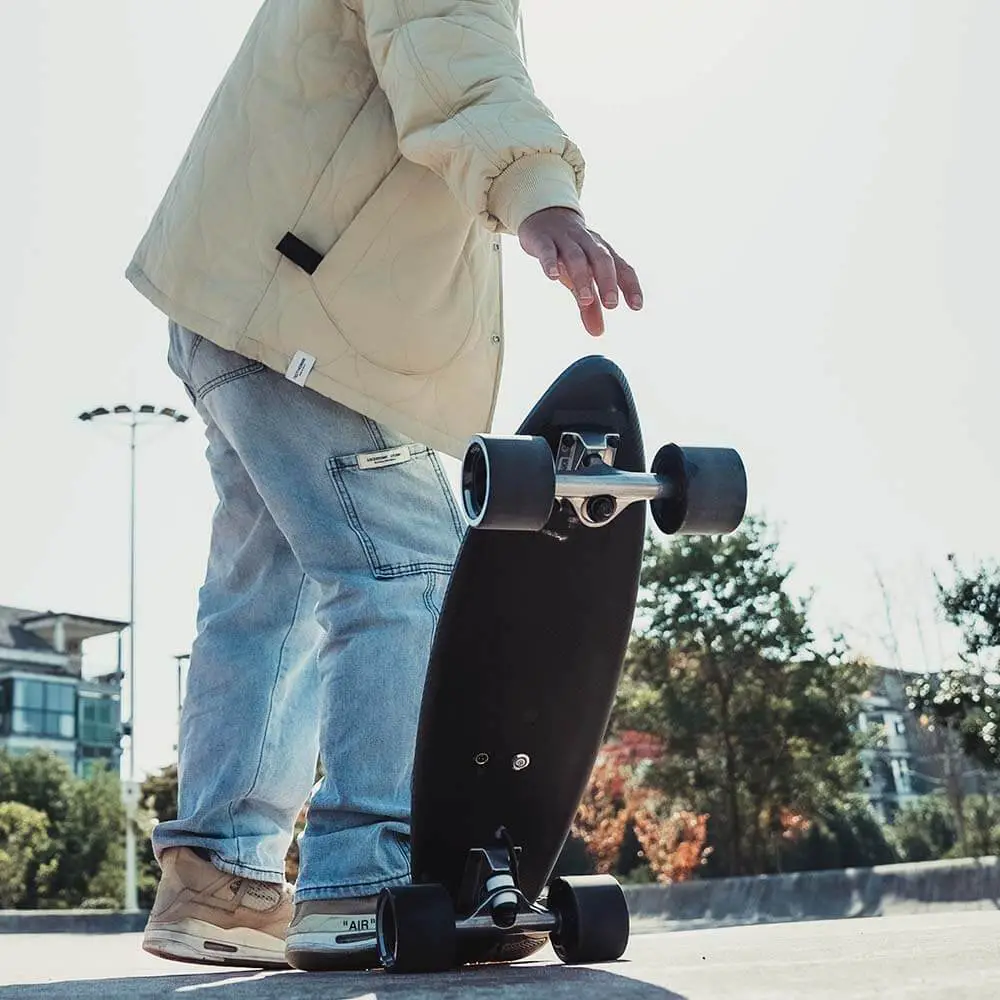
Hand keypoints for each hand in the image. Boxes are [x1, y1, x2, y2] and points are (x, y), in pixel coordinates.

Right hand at [517, 207, 642, 335]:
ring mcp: (565, 240)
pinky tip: (553, 276)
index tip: (637, 306)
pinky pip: (548, 250)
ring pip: (577, 256)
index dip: (630, 286)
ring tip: (586, 299)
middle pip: (601, 260)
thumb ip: (590, 305)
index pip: (622, 267)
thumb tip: (598, 332)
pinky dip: (551, 262)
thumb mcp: (581, 277)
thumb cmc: (569, 252)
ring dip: (583, 277)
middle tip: (612, 305)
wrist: (544, 217)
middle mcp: (588, 243)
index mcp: (602, 252)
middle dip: (608, 282)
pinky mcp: (543, 240)